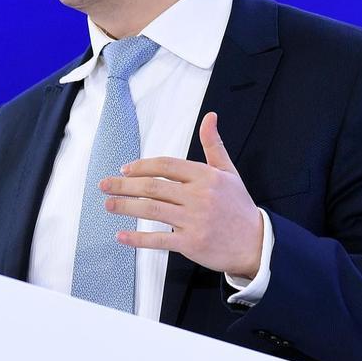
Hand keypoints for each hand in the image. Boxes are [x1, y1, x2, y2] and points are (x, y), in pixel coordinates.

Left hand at [99, 112, 262, 277]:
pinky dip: (137, 239)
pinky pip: (159, 240)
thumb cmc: (238, 206)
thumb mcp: (229, 172)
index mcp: (206, 177)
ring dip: (125, 206)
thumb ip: (213, 145)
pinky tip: (121, 236)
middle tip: (104, 185)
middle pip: (153, 187)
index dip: (141, 166)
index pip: (166, 166)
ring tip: (107, 204)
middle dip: (124, 185)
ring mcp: (194, 221)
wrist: (257, 243)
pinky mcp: (192, 244)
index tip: (124, 170)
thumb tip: (209, 116)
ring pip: (151, 210)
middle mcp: (199, 197)